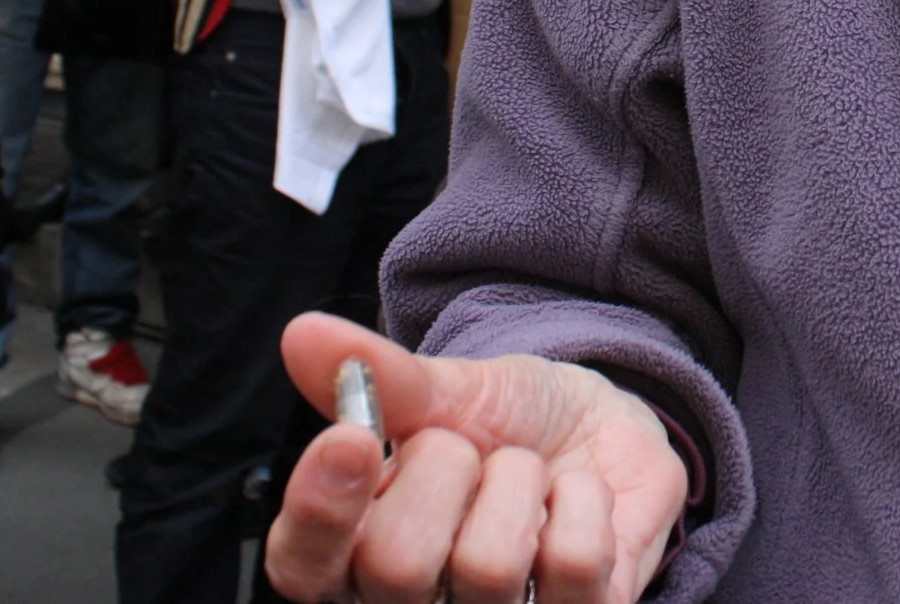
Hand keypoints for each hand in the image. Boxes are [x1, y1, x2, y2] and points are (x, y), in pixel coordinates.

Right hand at [264, 313, 689, 603]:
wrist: (598, 427)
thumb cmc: (504, 422)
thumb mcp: (442, 391)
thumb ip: (379, 377)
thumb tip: (304, 334)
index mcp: (350, 553)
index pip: (301, 565)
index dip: (321, 509)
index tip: (351, 438)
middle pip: (397, 565)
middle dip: (447, 469)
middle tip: (471, 452)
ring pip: (490, 566)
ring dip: (521, 484)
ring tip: (527, 480)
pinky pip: (574, 563)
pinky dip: (584, 503)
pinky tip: (573, 505)